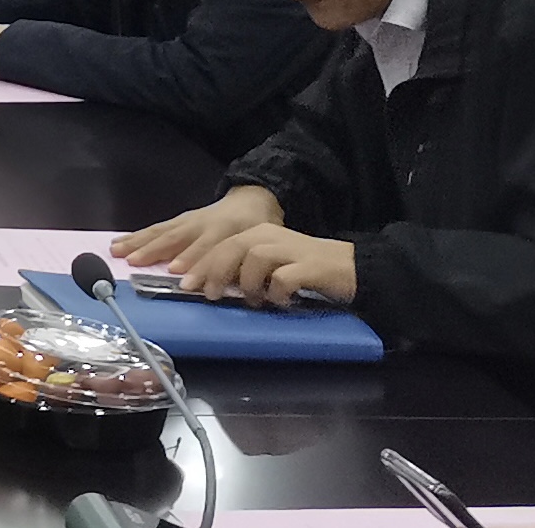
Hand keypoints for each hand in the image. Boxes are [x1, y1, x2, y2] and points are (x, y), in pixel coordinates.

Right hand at [115, 184, 284, 272]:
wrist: (252, 199)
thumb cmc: (256, 228)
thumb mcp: (259, 246)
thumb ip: (242, 265)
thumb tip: (226, 288)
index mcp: (224, 232)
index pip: (208, 250)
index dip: (195, 264)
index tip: (180, 281)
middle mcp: (201, 224)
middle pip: (175, 237)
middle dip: (153, 250)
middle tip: (132, 262)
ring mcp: (188, 220)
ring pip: (161, 231)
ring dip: (138, 241)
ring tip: (117, 251)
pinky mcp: (180, 219)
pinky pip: (157, 227)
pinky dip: (138, 235)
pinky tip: (123, 241)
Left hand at [171, 225, 357, 306]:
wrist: (351, 268)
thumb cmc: (305, 271)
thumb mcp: (270, 265)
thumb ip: (244, 269)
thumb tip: (212, 285)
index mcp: (258, 234)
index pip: (221, 245)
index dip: (200, 263)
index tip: (183, 282)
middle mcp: (270, 236)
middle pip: (232, 248)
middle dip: (214, 271)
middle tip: (209, 294)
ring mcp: (290, 249)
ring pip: (254, 258)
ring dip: (247, 283)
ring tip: (254, 300)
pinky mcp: (309, 266)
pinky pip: (283, 279)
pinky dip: (276, 292)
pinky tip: (281, 301)